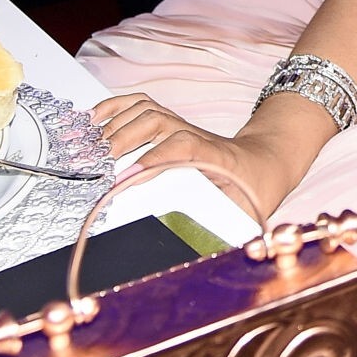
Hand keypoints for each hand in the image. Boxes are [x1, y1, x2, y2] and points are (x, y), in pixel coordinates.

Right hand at [92, 93, 298, 219]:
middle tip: (95, 164)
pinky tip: (94, 118)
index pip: (184, 147)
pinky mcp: (172, 124)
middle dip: (123, 140)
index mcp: (218, 157)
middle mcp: (198, 136)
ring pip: (147, 110)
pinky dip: (115, 107)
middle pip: (158, 122)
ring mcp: (183, 126)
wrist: (268, 160)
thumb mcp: (247, 212)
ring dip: (115, 125)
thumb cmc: (255, 188)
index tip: (125, 180)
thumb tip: (197, 251)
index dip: (153, 159)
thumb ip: (225, 229)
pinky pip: (143, 105)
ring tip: (89, 146)